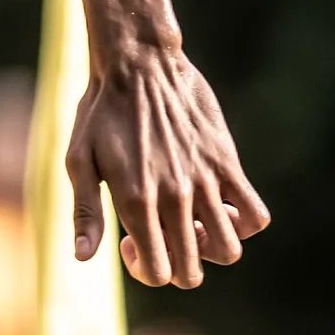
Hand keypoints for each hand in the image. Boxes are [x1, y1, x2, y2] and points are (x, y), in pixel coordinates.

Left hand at [67, 45, 268, 287]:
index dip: (145, 269)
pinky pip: (257, 215)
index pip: (157, 272)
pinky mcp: (227, 163)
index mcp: (136, 201)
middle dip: (174, 266)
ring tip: (190, 224)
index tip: (132, 242)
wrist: (137, 63)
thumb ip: (85, 213)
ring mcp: (206, 181)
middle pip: (191, 271)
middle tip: (158, 234)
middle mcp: (174, 197)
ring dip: (210, 249)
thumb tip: (83, 257)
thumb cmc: (100, 112)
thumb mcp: (78, 161)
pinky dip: (243, 224)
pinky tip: (219, 207)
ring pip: (228, 250)